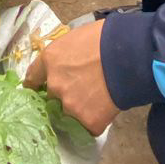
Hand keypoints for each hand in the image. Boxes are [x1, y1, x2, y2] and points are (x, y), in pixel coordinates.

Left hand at [24, 21, 119, 135]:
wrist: (131, 54)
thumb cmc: (108, 37)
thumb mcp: (79, 37)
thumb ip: (67, 54)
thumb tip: (70, 63)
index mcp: (50, 59)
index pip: (33, 78)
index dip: (37, 84)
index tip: (40, 88)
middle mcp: (54, 84)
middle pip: (51, 98)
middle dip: (63, 95)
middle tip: (82, 90)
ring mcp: (70, 105)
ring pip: (69, 114)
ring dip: (79, 110)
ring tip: (97, 101)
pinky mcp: (88, 120)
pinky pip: (88, 127)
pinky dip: (96, 121)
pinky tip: (107, 109)